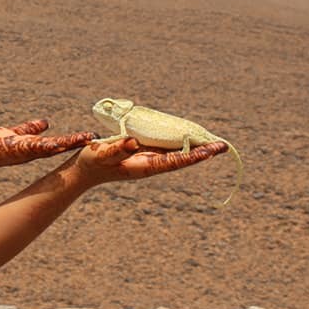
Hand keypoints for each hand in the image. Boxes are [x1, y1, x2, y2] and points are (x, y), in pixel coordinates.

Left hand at [0, 119, 96, 172]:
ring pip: (51, 147)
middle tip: (99, 140)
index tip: (93, 137)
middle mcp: (33, 150)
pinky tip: (58, 144)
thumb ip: (30, 129)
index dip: (76, 140)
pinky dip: (46, 145)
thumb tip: (44, 123)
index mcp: (35, 146)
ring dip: (68, 144)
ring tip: (86, 140)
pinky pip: (33, 147)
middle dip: (78, 143)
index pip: (60, 142)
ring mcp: (25, 150)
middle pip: (61, 145)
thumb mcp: (16, 135)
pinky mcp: (14, 149)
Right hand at [75, 138, 228, 185]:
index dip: (194, 156)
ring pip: (177, 154)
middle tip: (224, 146)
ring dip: (194, 148)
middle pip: (182, 158)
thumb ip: (116, 148)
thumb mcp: (101, 154)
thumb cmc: (92, 162)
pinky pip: (167, 149)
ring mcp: (148, 159)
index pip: (175, 161)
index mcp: (144, 166)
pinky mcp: (143, 154)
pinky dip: (180, 143)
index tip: (211, 152)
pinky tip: (188, 138)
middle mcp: (150, 164)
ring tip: (213, 142)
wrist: (84, 171)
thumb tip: (132, 142)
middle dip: (202, 152)